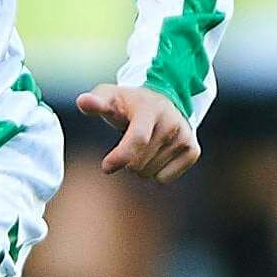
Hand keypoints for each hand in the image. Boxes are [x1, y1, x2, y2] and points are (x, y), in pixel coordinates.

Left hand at [75, 83, 199, 182]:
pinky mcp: (193, 151)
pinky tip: (156, 154)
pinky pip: (164, 179)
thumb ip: (95, 102)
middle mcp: (171, 122)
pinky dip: (156, 173)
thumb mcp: (109, 97)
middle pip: (139, 163)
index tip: (106, 167)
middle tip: (128, 143)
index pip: (138, 139)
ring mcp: (185, 136)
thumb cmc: (128, 103)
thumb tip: (83, 102)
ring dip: (141, 167)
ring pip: (150, 173)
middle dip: (127, 161)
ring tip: (144, 146)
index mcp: (150, 108)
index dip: (121, 156)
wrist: (162, 102)